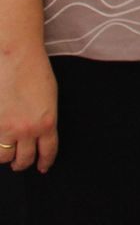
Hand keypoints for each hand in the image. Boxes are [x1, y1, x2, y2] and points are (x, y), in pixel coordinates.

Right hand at [0, 44, 57, 171]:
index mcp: (47, 122)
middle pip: (24, 159)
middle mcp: (27, 129)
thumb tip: (40, 134)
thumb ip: (44, 118)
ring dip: (6, 157)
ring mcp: (6, 127)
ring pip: (4, 157)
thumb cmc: (34, 72)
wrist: (15, 57)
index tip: (42, 167)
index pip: (48, 151)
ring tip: (6, 155)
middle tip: (20, 163)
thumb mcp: (49, 98)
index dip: (44, 162)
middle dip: (22, 163)